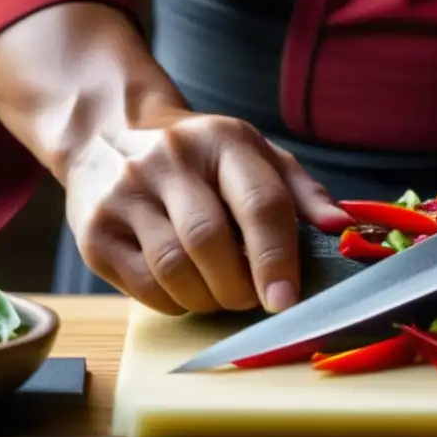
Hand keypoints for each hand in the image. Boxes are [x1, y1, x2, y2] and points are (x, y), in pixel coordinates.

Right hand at [63, 108, 352, 315]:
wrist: (108, 134)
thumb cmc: (202, 156)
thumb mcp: (256, 155)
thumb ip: (301, 192)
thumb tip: (341, 228)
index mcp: (223, 140)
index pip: (258, 203)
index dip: (277, 257)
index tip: (286, 300)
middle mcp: (169, 160)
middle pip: (210, 241)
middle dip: (240, 285)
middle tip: (253, 298)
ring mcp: (125, 195)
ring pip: (174, 271)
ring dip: (208, 298)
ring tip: (221, 292)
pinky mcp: (95, 232)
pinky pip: (143, 288)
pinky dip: (175, 302)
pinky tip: (186, 288)